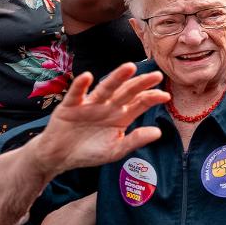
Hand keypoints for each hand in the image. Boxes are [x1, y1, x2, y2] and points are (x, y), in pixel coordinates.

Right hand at [33, 64, 168, 175]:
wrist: (59, 157)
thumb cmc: (90, 152)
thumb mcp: (115, 150)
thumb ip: (135, 140)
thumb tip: (158, 132)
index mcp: (122, 115)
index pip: (140, 103)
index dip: (152, 98)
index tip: (166, 96)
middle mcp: (108, 106)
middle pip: (127, 92)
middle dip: (141, 83)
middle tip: (156, 75)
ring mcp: (90, 104)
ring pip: (105, 88)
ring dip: (116, 77)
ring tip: (129, 67)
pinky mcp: (70, 106)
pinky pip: (76, 94)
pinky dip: (80, 85)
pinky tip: (87, 76)